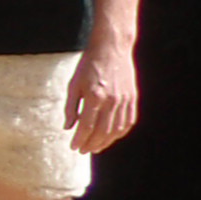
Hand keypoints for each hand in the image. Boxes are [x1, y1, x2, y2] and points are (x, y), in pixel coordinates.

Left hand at [67, 37, 138, 153]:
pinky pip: (128, 122)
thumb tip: (67, 128)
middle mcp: (111, 101)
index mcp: (94, 97)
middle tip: (83, 151)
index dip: (80, 139)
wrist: (111, 49)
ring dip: (105, 142)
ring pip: (116, 130)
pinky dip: (119, 133)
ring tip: (95, 147)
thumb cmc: (88, 65)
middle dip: (91, 144)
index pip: (86, 126)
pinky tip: (111, 137)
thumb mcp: (73, 84)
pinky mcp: (132, 99)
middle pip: (102, 131)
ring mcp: (124, 101)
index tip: (74, 147)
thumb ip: (70, 108)